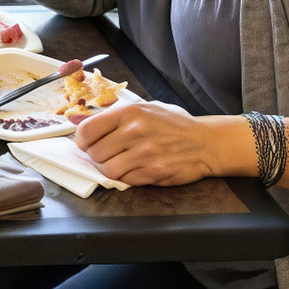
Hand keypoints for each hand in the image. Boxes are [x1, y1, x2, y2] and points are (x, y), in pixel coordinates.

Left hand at [74, 101, 219, 185]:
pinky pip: (126, 180)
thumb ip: (117, 116)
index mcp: (129, 112)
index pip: (87, 130)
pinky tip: (135, 168)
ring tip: (119, 162)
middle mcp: (135, 132)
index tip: (86, 143)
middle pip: (95, 153)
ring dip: (109, 169)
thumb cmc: (173, 124)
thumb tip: (85, 124)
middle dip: (96, 156)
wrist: (206, 142)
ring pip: (108, 170)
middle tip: (105, 154)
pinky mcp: (154, 172)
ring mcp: (145, 154)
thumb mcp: (145, 108)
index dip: (82, 140)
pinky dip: (126, 177)